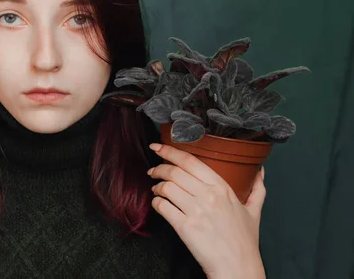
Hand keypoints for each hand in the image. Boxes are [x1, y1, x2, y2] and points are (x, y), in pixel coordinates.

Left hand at [147, 143, 265, 278]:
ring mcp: (196, 211)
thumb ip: (257, 189)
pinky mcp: (185, 227)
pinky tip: (159, 204)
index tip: (158, 146)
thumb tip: (260, 171)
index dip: (170, 151)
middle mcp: (208, 196)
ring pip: (166, 187)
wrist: (238, 268)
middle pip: (174, 172)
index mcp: (222, 188)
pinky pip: (163, 207)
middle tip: (153, 170)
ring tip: (156, 189)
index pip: (190, 161)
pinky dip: (156, 203)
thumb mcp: (254, 211)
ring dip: (157, 186)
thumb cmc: (244, 242)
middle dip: (159, 168)